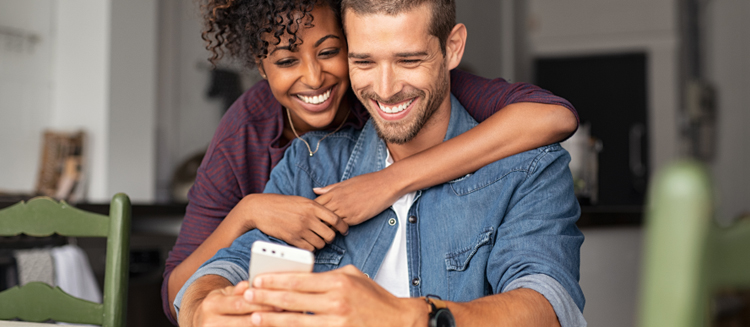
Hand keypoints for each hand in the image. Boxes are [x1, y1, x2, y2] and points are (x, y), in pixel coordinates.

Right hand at [191, 281, 275, 326]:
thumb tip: (249, 284)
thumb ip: (239, 291)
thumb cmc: (219, 306)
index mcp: (211, 305)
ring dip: (264, 326)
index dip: (261, 304)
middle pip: (245, 322)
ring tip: (280, 322)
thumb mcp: (224, 294)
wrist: (201, 322)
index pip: (240, 304)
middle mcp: (210, 322)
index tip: (279, 302)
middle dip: (266, 317)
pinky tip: (270, 326)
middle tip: (284, 313)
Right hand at [233, 194, 348, 250]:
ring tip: (315, 239)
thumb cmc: (281, 204)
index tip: (344, 230)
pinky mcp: (292, 239)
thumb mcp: (301, 201)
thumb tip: (331, 217)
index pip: (336, 219)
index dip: (343, 227)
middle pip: (330, 234)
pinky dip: (310, 248)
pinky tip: (307, 243)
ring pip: (321, 243)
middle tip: (326, 236)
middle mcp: (308, 218)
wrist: (261, 209)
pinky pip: (309, 249)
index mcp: (312, 206)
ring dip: (320, 243)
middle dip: (330, 237)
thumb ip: (316, 208)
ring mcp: (300, 229)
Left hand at [243, 265, 428, 326]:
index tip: (257, 279)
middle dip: (266, 297)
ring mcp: (337, 321)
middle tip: (247, 296)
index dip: (275, 280)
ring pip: (296, 321)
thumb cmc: (376, 298)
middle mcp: (336, 301)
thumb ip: (328, 276)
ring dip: (272, 319)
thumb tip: (303, 276)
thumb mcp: (354, 276)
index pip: (299, 279)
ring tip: (255, 317)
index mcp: (338, 281)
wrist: (399, 322)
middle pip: (293, 299)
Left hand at [314, 169, 401, 225]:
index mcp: (334, 192)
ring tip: (324, 232)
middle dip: (316, 222)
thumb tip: (315, 190)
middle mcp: (338, 202)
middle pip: (319, 216)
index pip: (315, 205)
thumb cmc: (367, 182)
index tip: (312, 216)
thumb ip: (330, 188)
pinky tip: (338, 231)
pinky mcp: (355, 218)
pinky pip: (341, 227)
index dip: (311, 212)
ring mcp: (346, 211)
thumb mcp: (346, 182)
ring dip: (326, 228)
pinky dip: (338, 230)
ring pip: (328, 223)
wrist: (385, 185)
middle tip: (314, 228)